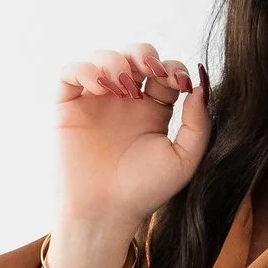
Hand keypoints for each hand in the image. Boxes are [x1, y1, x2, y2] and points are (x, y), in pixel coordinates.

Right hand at [45, 43, 211, 267]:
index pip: (165, 72)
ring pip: (103, 58)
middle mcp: (125, 102)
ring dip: (115, 60)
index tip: (179, 83)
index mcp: (154, 111)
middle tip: (151, 71)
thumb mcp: (184, 159)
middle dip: (144, 54)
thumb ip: (199, 124)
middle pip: (135, 56)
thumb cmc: (144, 192)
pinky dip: (84, 69)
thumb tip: (199, 85)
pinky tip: (101, 86)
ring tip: (122, 85)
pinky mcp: (68, 108)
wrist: (105, 213)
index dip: (173, 68)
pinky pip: (70, 74)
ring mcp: (95, 102)